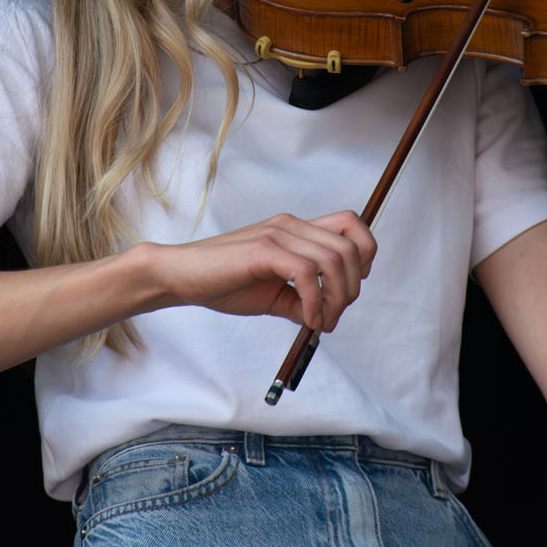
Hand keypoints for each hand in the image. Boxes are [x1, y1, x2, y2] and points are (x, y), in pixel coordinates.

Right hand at [140, 211, 377, 331]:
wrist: (181, 276)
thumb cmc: (224, 282)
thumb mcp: (273, 295)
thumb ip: (302, 299)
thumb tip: (328, 316)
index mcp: (296, 229)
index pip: (351, 224)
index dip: (365, 254)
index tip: (351, 286)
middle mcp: (291, 224)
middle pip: (351, 246)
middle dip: (352, 287)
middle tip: (332, 316)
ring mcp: (278, 234)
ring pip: (335, 259)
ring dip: (337, 298)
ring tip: (320, 322)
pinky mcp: (263, 250)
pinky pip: (307, 273)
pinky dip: (315, 302)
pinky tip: (306, 319)